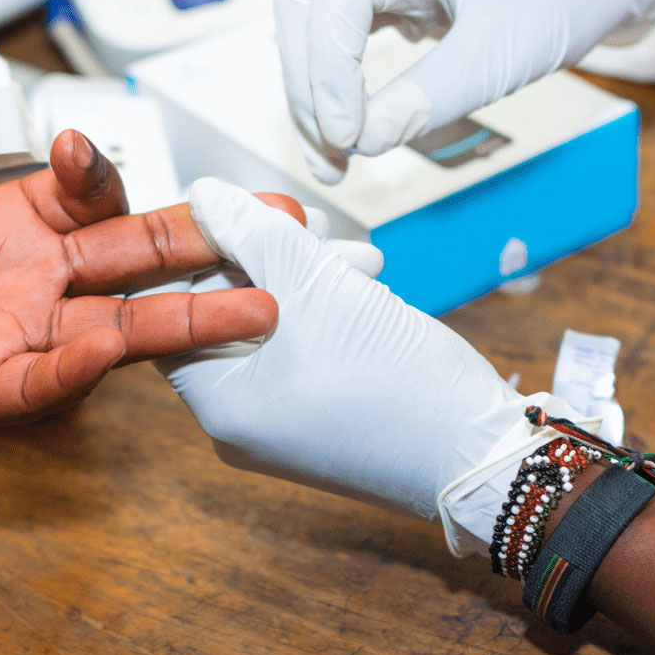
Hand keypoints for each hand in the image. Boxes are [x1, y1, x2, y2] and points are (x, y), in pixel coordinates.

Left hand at [157, 179, 564, 539]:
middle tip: (313, 221)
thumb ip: (254, 234)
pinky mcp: (319, 424)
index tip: (251, 210)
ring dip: (311, 279)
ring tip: (362, 257)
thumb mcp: (319, 288)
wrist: (479, 458)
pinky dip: (329, 315)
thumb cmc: (396, 381)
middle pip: (227, 315)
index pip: (175, 310)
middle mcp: (237, 424)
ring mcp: (279, 428)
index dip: (207, 250)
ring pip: (273, 328)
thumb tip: (204, 196)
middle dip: (271, 258)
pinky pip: (303, 354)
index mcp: (218, 404)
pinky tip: (367, 286)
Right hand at [274, 0, 654, 182]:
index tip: (348, 136)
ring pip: (306, 20)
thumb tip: (363, 143)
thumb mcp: (503, 54)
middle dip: (309, 87)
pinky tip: (344, 132)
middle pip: (303, 4)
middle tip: (335, 158)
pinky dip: (330, 83)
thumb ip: (432, 97)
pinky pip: (330, 30)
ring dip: (311, 93)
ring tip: (335, 160)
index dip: (329, 70)